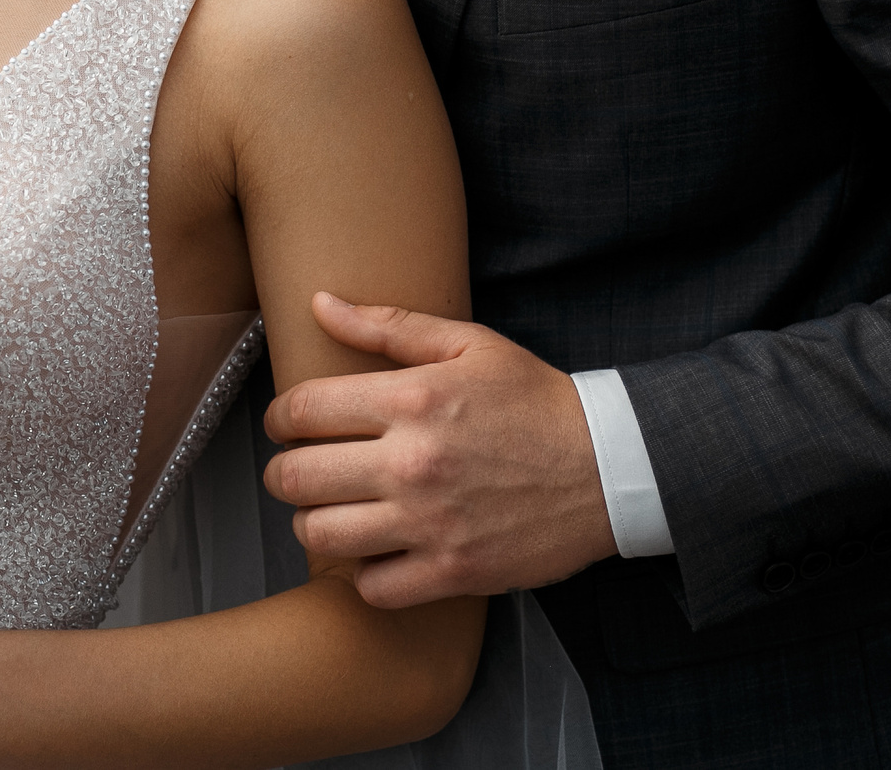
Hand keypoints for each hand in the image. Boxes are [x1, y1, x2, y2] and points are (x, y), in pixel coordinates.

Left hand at [264, 292, 616, 607]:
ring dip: (314, 522)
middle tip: (298, 470)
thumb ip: (389, 325)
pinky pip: (373, 587)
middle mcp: (412, 463)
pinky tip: (377, 551)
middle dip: (284, 473)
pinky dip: (365, 573)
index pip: (302, 410)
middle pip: (297, 477)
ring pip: (321, 534)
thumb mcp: (469, 345)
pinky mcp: (454, 571)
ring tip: (330, 510)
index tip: (286, 425)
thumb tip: (320, 304)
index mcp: (411, 400)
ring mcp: (431, 522)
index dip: (279, 418)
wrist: (611, 466)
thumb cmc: (536, 401)